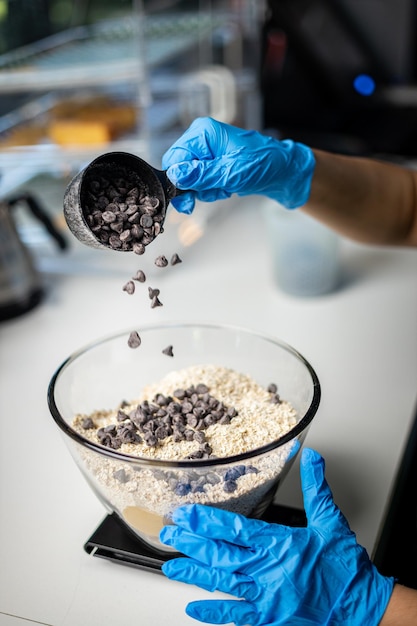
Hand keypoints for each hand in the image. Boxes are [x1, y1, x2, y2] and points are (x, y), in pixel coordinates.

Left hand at [160, 448, 393, 624]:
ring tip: (170, 567)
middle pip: (222, 554)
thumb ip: (316, 488)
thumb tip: (311, 457)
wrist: (361, 606)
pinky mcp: (270, 617)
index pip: (236, 529)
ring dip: (195, 574)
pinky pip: (237, 616)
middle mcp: (269, 569)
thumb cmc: (345, 566)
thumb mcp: (331, 520)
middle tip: (168, 535)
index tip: (185, 514)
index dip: (207, 521)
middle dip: (192, 544)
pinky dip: (214, 612)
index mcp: (281, 544)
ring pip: (223, 582)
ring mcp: (267, 595)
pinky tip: (193, 607)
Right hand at [161, 117, 314, 213]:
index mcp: (204, 133)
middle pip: (181, 169)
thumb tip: (176, 176)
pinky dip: (213, 190)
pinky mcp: (214, 164)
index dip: (178, 178)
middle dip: (195, 186)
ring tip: (226, 188)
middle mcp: (203, 140)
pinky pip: (202, 182)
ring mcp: (208, 153)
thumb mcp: (229, 173)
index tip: (186, 197)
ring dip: (206, 189)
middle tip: (212, 192)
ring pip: (191, 179)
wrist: (285, 172)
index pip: (175, 157)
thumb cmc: (263, 164)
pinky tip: (227, 188)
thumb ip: (201, 175)